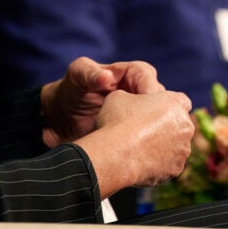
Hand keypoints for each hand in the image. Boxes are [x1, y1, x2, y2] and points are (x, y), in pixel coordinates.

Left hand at [40, 57, 164, 146]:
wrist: (64, 119)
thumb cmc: (71, 91)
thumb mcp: (77, 76)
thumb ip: (89, 73)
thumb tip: (106, 78)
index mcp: (133, 73)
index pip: (149, 80)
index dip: (147, 94)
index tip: (141, 109)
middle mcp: (143, 92)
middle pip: (162, 102)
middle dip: (154, 116)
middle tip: (140, 132)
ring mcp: (144, 114)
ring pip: (163, 123)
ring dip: (156, 134)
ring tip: (139, 146)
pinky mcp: (143, 134)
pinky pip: (158, 140)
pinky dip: (152, 148)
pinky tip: (138, 156)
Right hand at [73, 88, 194, 197]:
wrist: (115, 154)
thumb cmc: (118, 121)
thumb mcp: (119, 96)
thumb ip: (132, 97)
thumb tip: (129, 101)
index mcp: (176, 103)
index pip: (180, 101)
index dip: (166, 106)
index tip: (152, 111)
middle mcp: (186, 126)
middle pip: (179, 124)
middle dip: (166, 127)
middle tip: (143, 130)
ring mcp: (183, 150)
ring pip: (175, 146)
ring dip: (163, 146)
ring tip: (139, 148)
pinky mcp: (176, 170)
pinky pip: (169, 164)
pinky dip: (158, 164)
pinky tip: (141, 161)